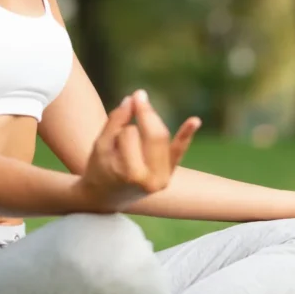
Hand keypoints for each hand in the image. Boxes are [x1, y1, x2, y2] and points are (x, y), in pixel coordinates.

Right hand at [75, 90, 200, 211]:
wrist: (105, 196)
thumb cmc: (100, 169)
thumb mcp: (101, 145)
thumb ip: (116, 121)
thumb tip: (134, 98)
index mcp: (133, 176)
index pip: (130, 134)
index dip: (119, 126)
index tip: (113, 124)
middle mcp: (154, 181)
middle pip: (154, 133)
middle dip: (143, 115)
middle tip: (136, 96)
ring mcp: (165, 177)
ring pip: (160, 135)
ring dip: (146, 126)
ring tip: (129, 138)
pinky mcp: (169, 171)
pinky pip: (178, 150)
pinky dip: (185, 135)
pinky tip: (195, 121)